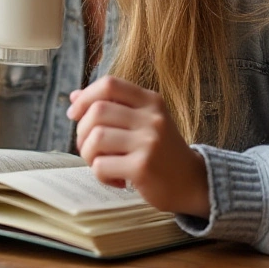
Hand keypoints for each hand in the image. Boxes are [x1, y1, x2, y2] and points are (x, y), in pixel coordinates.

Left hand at [66, 77, 210, 218]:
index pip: (109, 84)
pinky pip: (101, 166)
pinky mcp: (142, 167)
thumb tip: (74, 96)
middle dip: (82, 131)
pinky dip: (100, 175)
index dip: (85, 97)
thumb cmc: (162, 152)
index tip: (74, 114)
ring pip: (95, 138)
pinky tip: (116, 180)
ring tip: (101, 164)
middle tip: (89, 148)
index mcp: (150, 101)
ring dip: (88, 154)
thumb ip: (112, 107)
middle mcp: (151, 118)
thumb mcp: (144, 122)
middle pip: (97, 111)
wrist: (194, 183)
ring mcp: (148, 142)